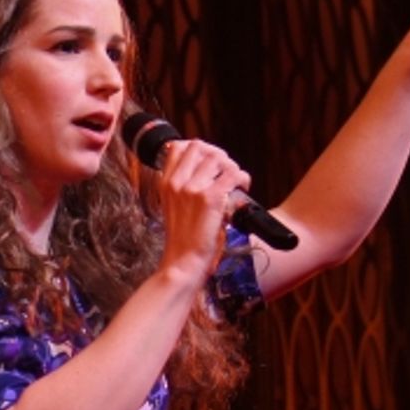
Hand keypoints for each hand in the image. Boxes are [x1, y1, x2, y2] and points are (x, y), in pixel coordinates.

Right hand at [150, 138, 250, 278]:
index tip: (210, 161)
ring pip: (218, 157)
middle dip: (217, 154)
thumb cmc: (183, 241)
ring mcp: (192, 189)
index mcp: (165, 184)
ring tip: (236, 181)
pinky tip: (243, 187)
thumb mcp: (173, 209)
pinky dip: (242, 178)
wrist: (183, 263)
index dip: (198, 149)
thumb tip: (207, 177)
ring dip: (231, 166)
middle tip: (226, 171)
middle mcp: (177, 183)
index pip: (177, 147)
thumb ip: (184, 190)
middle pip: (199, 147)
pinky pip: (232, 174)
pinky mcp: (210, 198)